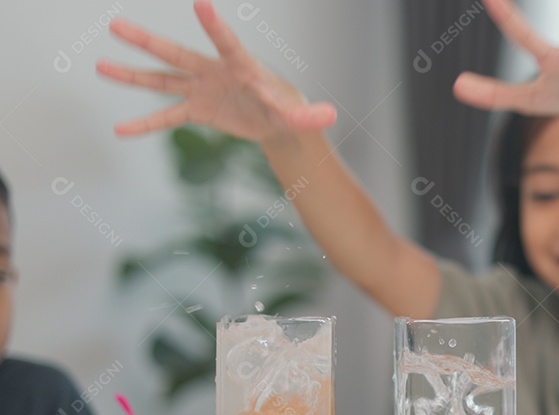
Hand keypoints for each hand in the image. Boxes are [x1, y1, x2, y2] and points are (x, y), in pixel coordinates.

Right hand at [98, 1, 335, 140]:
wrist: (276, 119)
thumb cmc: (287, 108)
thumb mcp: (298, 115)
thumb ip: (309, 116)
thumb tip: (331, 116)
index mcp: (241, 67)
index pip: (226, 42)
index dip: (214, 25)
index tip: (200, 4)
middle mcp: (214, 72)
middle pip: (177, 55)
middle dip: (148, 42)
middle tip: (116, 24)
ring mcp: (201, 89)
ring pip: (161, 80)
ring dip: (131, 74)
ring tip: (99, 65)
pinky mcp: (197, 110)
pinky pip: (166, 117)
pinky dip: (145, 124)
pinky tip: (120, 129)